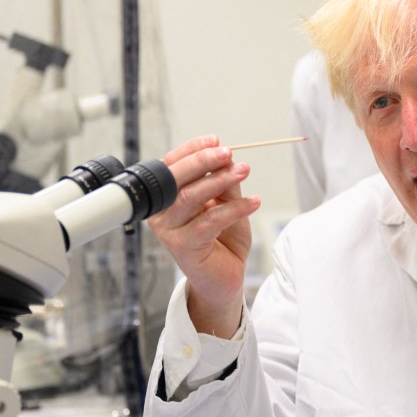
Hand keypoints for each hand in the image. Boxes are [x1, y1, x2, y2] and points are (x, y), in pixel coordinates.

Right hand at [148, 135, 259, 337]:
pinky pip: (210, 221)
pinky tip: (254, 203)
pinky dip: (235, 209)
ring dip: (220, 181)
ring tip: (245, 171)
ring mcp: (169, 231)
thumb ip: (223, 183)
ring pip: (190, 198)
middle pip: (175, 179)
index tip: (215, 140)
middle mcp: (161, 212)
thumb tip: (227, 157)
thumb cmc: (223, 238)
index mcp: (166, 196)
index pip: (171, 166)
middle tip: (227, 152)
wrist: (225, 276)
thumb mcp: (226, 203)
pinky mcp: (184, 247)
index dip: (192, 150)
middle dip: (202, 162)